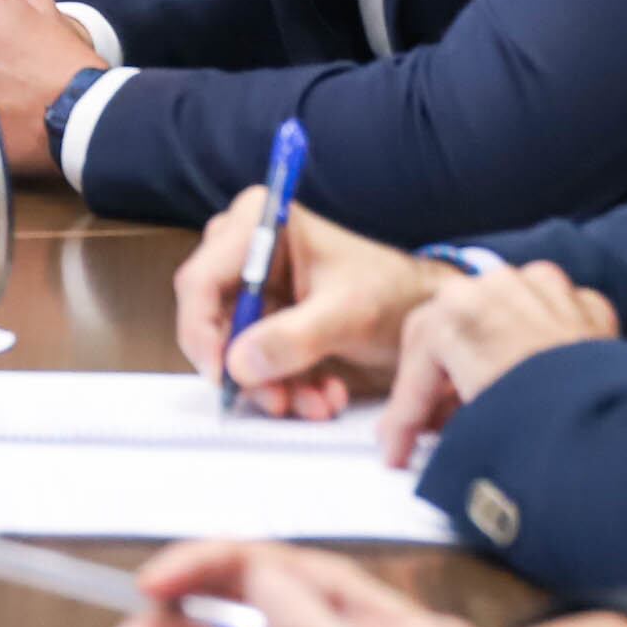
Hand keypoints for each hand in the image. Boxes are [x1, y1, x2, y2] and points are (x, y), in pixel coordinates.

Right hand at [172, 194, 435, 420]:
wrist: (424, 309)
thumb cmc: (393, 293)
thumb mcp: (348, 313)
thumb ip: (294, 337)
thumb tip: (239, 364)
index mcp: (258, 221)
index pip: (201, 280)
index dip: (203, 332)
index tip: (224, 376)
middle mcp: (244, 246)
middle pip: (211, 317)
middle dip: (246, 366)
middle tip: (278, 401)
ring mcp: (253, 282)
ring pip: (233, 345)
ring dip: (271, 384)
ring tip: (317, 404)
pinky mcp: (264, 313)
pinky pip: (254, 357)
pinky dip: (284, 383)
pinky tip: (322, 394)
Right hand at [376, 262, 620, 466]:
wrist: (610, 436)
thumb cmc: (534, 425)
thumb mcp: (462, 427)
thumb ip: (435, 422)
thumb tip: (431, 433)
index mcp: (453, 309)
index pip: (415, 364)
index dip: (403, 416)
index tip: (399, 450)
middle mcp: (496, 286)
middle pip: (456, 329)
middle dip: (446, 377)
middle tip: (438, 426)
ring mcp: (545, 289)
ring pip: (505, 314)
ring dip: (493, 348)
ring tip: (491, 396)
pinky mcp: (587, 307)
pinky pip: (556, 317)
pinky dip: (546, 342)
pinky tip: (544, 375)